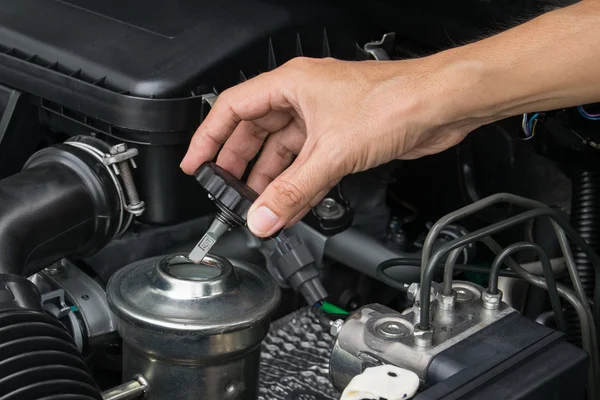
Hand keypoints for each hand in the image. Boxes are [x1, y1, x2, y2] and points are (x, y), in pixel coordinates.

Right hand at [180, 57, 472, 236]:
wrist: (440, 106)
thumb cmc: (393, 101)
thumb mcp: (331, 152)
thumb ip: (293, 190)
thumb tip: (262, 216)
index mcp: (290, 85)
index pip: (233, 109)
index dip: (209, 137)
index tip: (196, 163)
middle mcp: (304, 98)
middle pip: (256, 132)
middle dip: (241, 164)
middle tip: (228, 191)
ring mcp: (324, 118)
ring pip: (284, 151)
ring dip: (272, 179)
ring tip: (259, 205)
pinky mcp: (343, 137)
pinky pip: (309, 163)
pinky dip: (299, 184)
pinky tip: (292, 204)